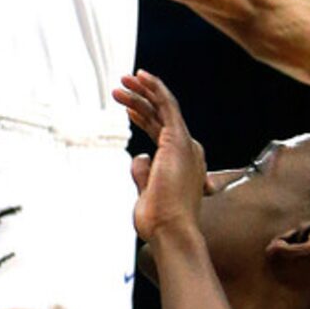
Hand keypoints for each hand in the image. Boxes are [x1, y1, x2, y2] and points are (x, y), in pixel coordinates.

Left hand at [114, 69, 207, 242]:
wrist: (171, 230)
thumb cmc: (160, 218)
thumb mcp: (146, 190)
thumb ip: (143, 171)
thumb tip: (139, 157)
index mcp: (182, 162)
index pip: (162, 132)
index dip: (143, 117)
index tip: (127, 109)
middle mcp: (188, 150)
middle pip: (161, 117)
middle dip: (141, 99)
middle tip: (121, 87)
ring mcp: (185, 144)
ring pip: (164, 107)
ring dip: (143, 91)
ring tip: (122, 81)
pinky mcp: (179, 139)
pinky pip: (168, 105)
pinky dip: (155, 89)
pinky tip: (141, 78)